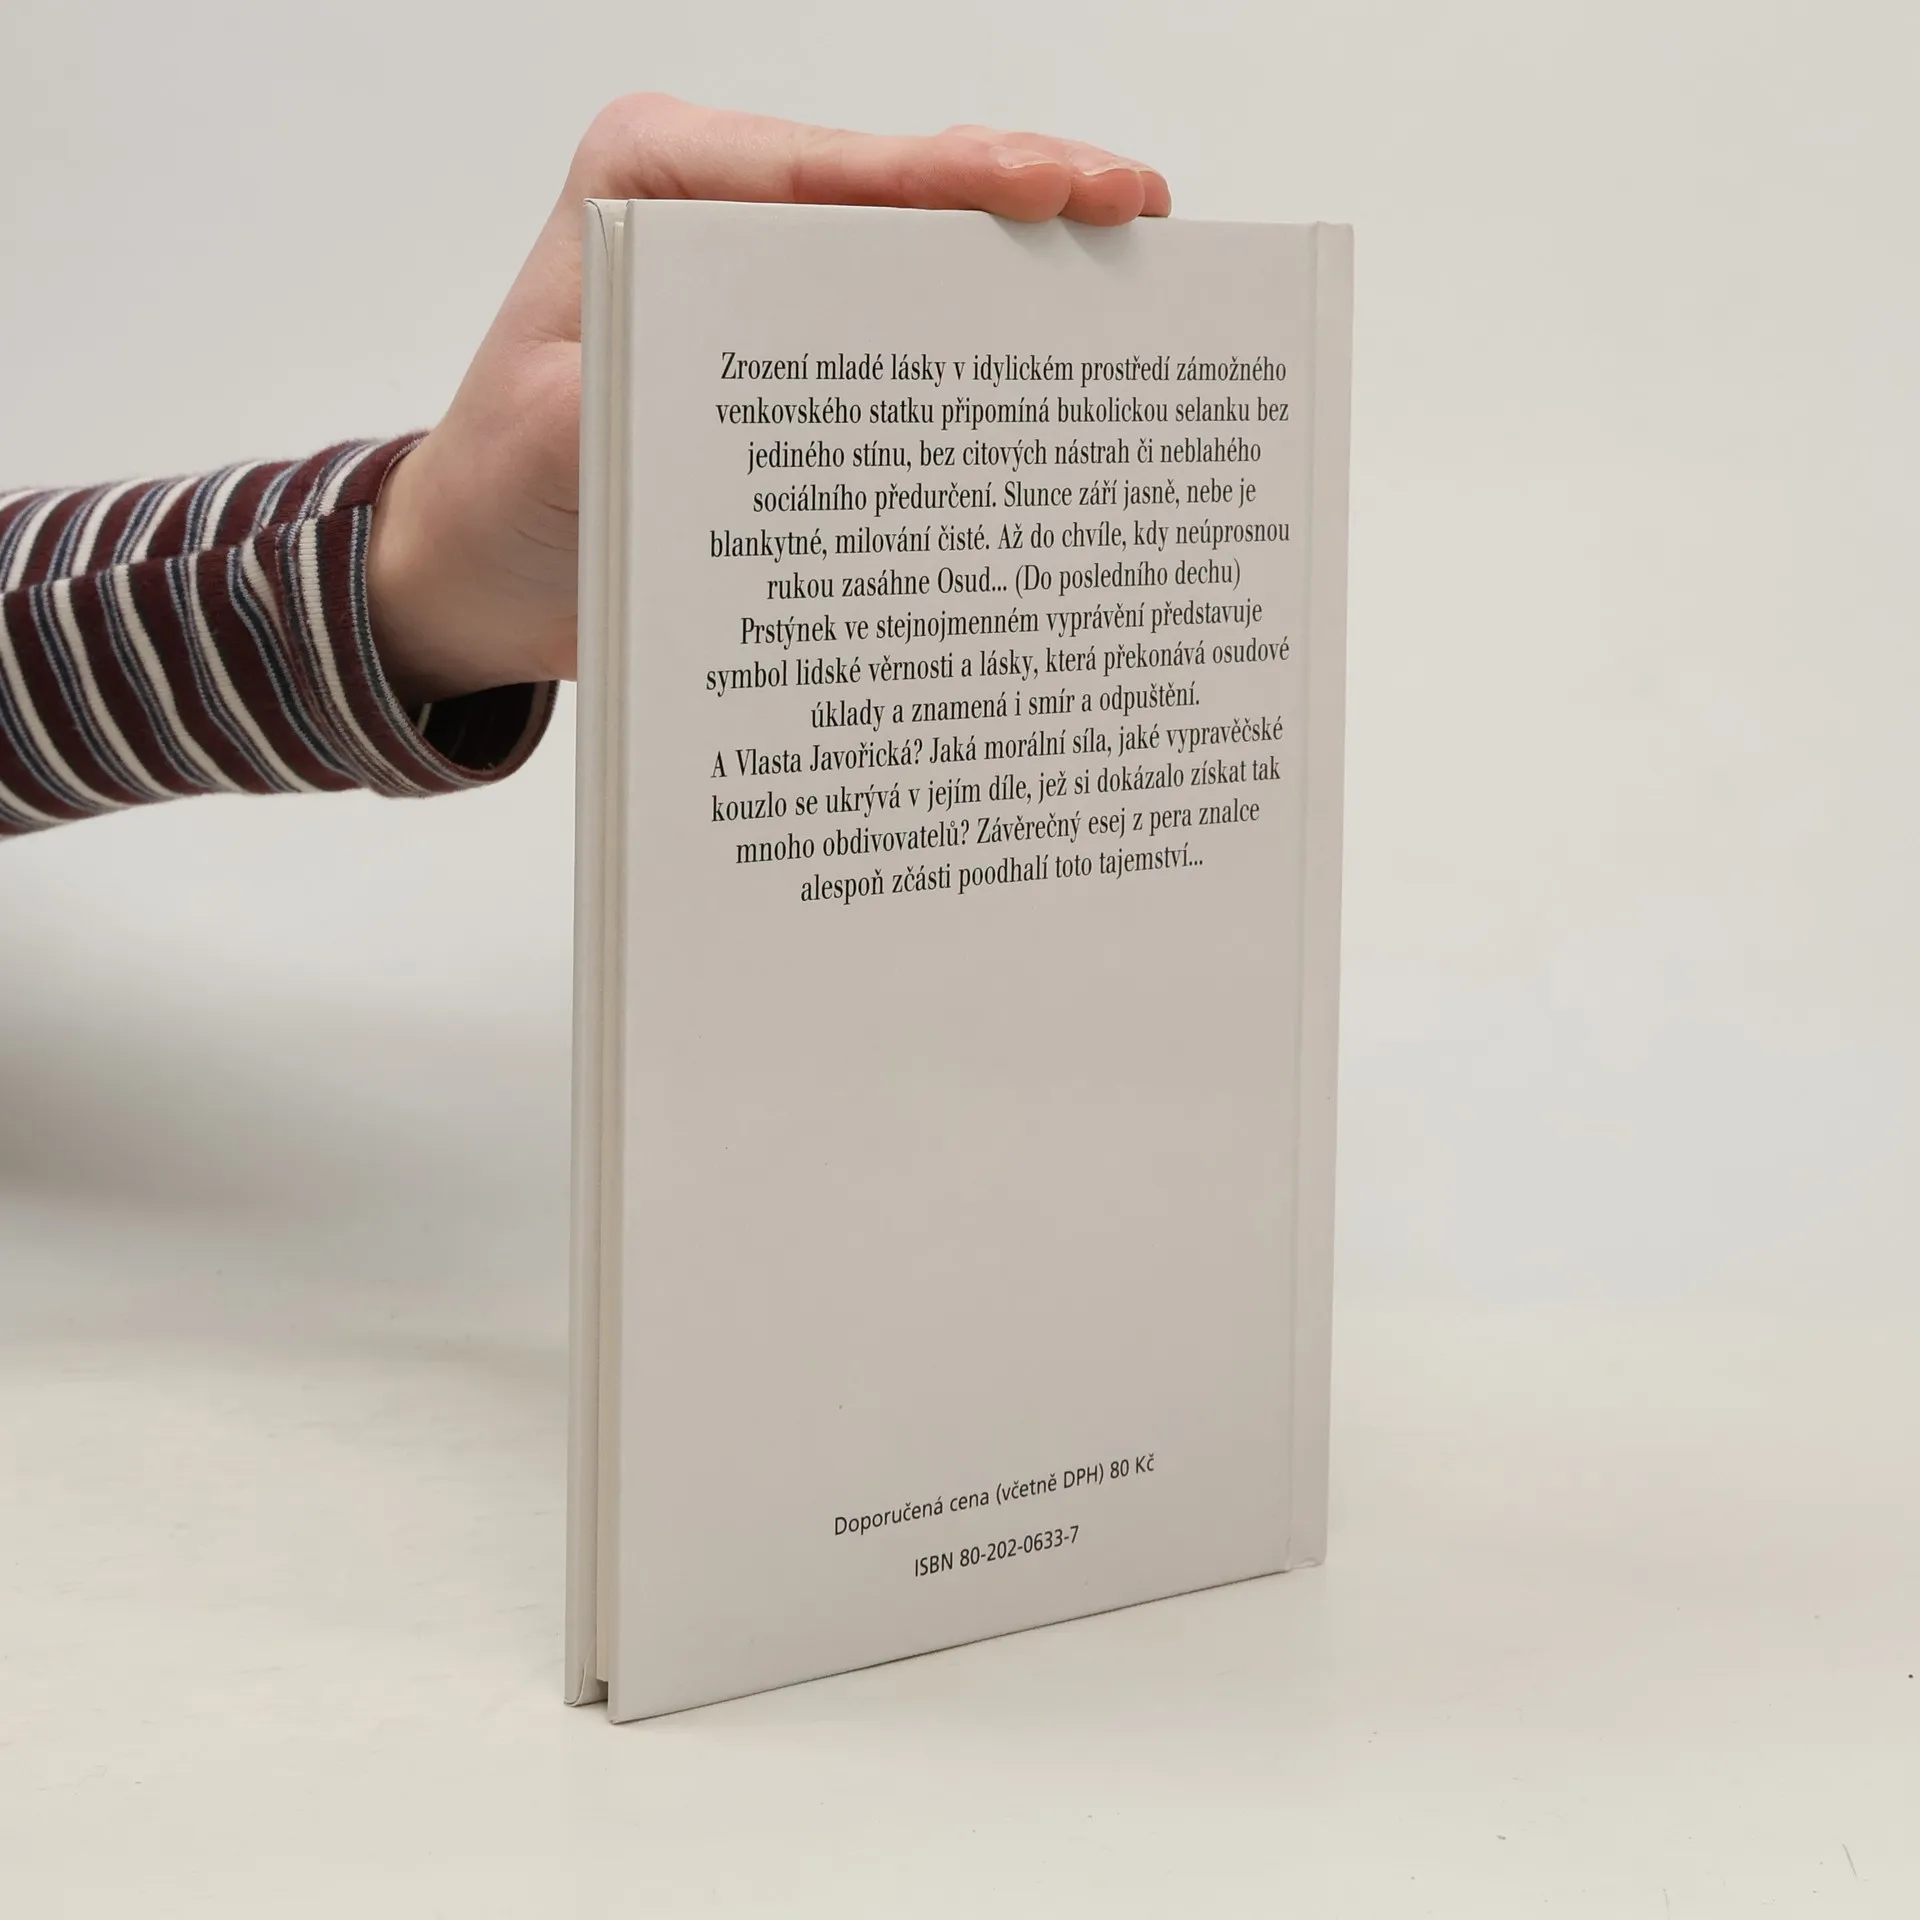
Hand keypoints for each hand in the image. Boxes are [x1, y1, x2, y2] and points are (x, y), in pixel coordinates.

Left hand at [365, 95, 1171, 706]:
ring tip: (1136, 274)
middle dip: (1026, 201)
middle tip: (1139, 215)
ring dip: (1022, 274)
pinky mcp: (797, 366)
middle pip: (900, 195)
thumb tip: (769, 382)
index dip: (954, 176)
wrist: (478, 576)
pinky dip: (977, 355)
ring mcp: (768, 290)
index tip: (1060, 190)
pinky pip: (901, 346)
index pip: (830, 169)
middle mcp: (722, 218)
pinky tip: (1056, 368)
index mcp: (657, 186)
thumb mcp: (551, 438)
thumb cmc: (497, 494)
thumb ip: (650, 390)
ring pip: (917, 262)